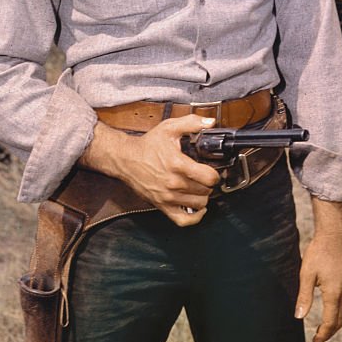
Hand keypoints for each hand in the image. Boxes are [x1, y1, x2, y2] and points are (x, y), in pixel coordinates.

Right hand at [81, 114, 220, 225]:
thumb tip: (210, 122)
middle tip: (206, 178)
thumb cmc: (147, 145)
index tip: (213, 171)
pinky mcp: (162, 205)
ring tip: (201, 189)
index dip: (215, 174)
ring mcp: (168, 196)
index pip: (208, 177)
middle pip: (205, 191)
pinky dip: (195, 217)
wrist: (126, 159)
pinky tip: (199, 209)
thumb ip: (192, 122)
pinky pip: (183, 220)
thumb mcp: (169, 128)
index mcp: (178, 164)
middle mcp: (174, 183)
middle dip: (209, 184)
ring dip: (203, 197)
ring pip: (198, 204)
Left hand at [295, 199, 341, 341]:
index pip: (330, 323)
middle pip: (339, 321)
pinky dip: (338, 313)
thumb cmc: (318, 252)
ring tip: (323, 329)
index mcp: (334, 294)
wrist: (334, 235)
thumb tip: (299, 317)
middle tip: (318, 340)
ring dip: (334, 324)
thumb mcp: (306, 274)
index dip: (322, 335)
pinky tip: (331, 311)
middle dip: (329, 333)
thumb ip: (304, 297)